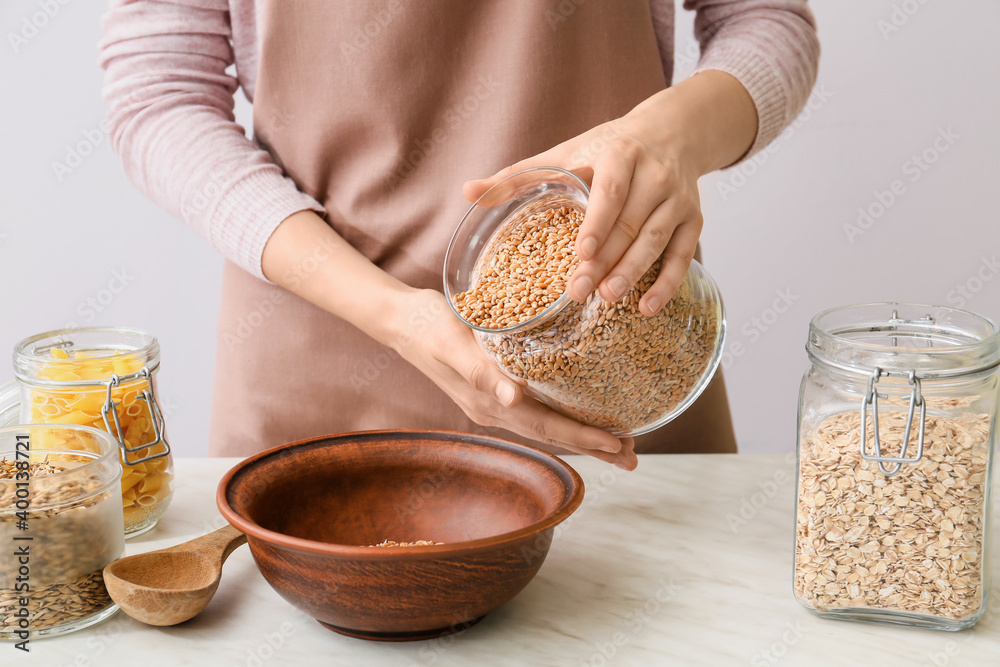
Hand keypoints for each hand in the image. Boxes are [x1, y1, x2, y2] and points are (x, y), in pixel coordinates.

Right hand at [391, 289, 637, 469]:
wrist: (401, 319)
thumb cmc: (427, 325)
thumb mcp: (452, 342)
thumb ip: (480, 370)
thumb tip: (511, 398)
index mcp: (489, 401)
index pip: (546, 426)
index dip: (583, 437)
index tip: (619, 445)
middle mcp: (496, 407)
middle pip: (552, 433)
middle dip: (593, 446)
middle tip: (633, 456)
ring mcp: (495, 399)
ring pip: (548, 423)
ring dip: (583, 434)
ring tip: (620, 442)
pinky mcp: (496, 386)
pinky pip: (538, 407)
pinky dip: (565, 414)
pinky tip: (581, 409)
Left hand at [464, 71, 756, 316]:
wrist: (673, 132)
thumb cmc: (609, 148)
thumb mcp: (566, 153)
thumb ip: (518, 176)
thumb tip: (468, 192)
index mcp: (620, 155)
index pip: (610, 191)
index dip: (598, 222)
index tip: (581, 252)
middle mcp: (654, 175)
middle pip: (630, 223)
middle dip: (607, 260)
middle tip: (581, 292)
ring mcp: (677, 200)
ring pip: (656, 240)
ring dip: (635, 273)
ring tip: (610, 299)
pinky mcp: (694, 220)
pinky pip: (683, 255)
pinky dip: (668, 283)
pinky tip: (648, 307)